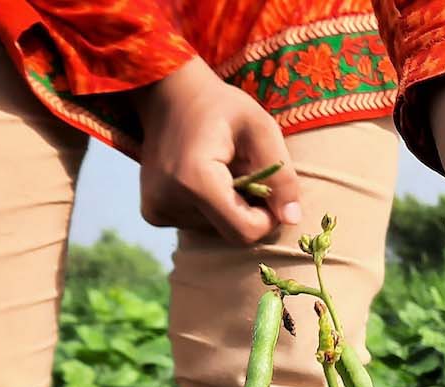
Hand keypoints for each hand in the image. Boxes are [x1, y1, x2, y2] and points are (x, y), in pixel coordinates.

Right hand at [132, 59, 301, 242]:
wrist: (168, 94)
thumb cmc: (221, 107)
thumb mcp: (261, 129)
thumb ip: (281, 175)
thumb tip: (292, 220)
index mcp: (195, 181)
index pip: (245, 232)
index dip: (268, 218)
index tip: (270, 190)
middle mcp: (168, 201)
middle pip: (231, 233)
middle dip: (248, 210)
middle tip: (245, 172)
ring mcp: (156, 209)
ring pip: (216, 230)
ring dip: (229, 206)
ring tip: (221, 169)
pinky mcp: (152, 212)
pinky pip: (198, 224)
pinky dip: (210, 207)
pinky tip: (204, 177)